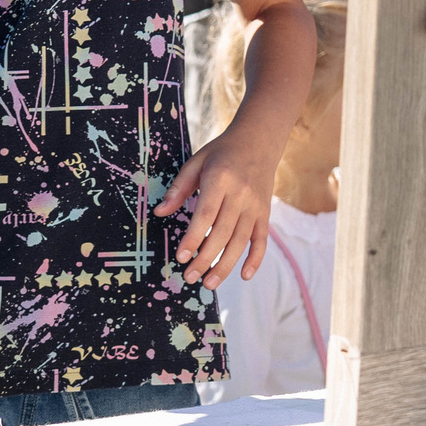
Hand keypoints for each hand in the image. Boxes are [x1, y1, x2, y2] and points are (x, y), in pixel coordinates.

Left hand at [154, 131, 274, 288]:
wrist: (259, 141)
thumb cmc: (221, 153)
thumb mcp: (196, 162)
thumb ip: (178, 188)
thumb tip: (160, 212)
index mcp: (220, 179)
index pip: (206, 214)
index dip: (194, 238)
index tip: (181, 257)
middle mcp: (240, 194)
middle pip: (223, 233)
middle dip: (206, 258)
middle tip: (190, 277)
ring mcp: (256, 206)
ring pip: (241, 241)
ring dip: (226, 265)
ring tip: (209, 284)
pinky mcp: (265, 213)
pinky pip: (261, 240)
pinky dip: (255, 259)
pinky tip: (244, 276)